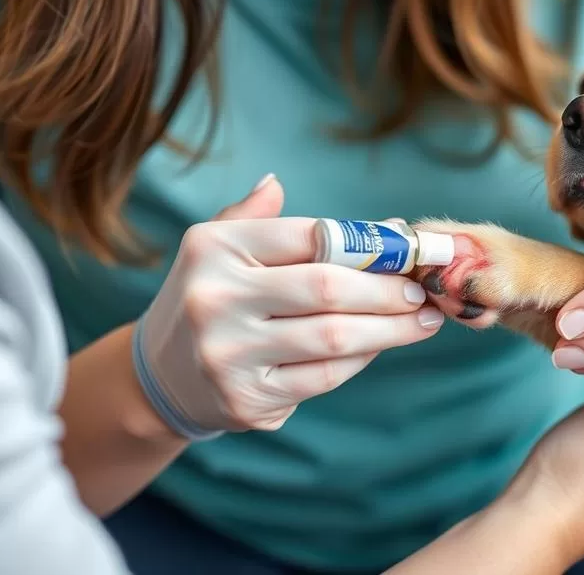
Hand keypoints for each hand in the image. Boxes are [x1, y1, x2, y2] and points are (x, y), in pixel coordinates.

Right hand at [133, 175, 444, 437]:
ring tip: (422, 321)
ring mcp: (227, 353)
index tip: (407, 252)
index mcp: (214, 248)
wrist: (161, 377)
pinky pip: (324, 377)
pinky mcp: (245, 399)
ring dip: (390, 330)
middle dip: (388, 291)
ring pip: (333, 338)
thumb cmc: (211, 298)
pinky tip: (381, 346)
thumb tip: (291, 183)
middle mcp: (214, 298)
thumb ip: (257, 217)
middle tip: (421, 292)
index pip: (310, 236)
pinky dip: (361, 359)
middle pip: (327, 288)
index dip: (369, 244)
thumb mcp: (217, 248)